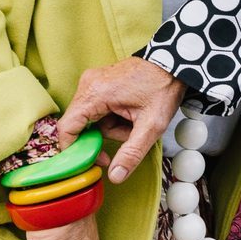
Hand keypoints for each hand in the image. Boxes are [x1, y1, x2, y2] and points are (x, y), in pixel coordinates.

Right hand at [57, 57, 186, 184]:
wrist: (173, 63)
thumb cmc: (163, 88)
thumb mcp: (151, 125)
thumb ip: (131, 153)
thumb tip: (115, 177)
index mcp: (95, 93)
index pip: (67, 128)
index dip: (74, 149)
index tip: (93, 160)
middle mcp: (88, 84)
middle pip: (80, 124)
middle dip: (104, 136)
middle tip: (129, 136)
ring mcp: (93, 81)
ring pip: (91, 119)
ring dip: (111, 128)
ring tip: (135, 121)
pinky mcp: (99, 82)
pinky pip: (97, 109)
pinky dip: (112, 117)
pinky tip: (130, 114)